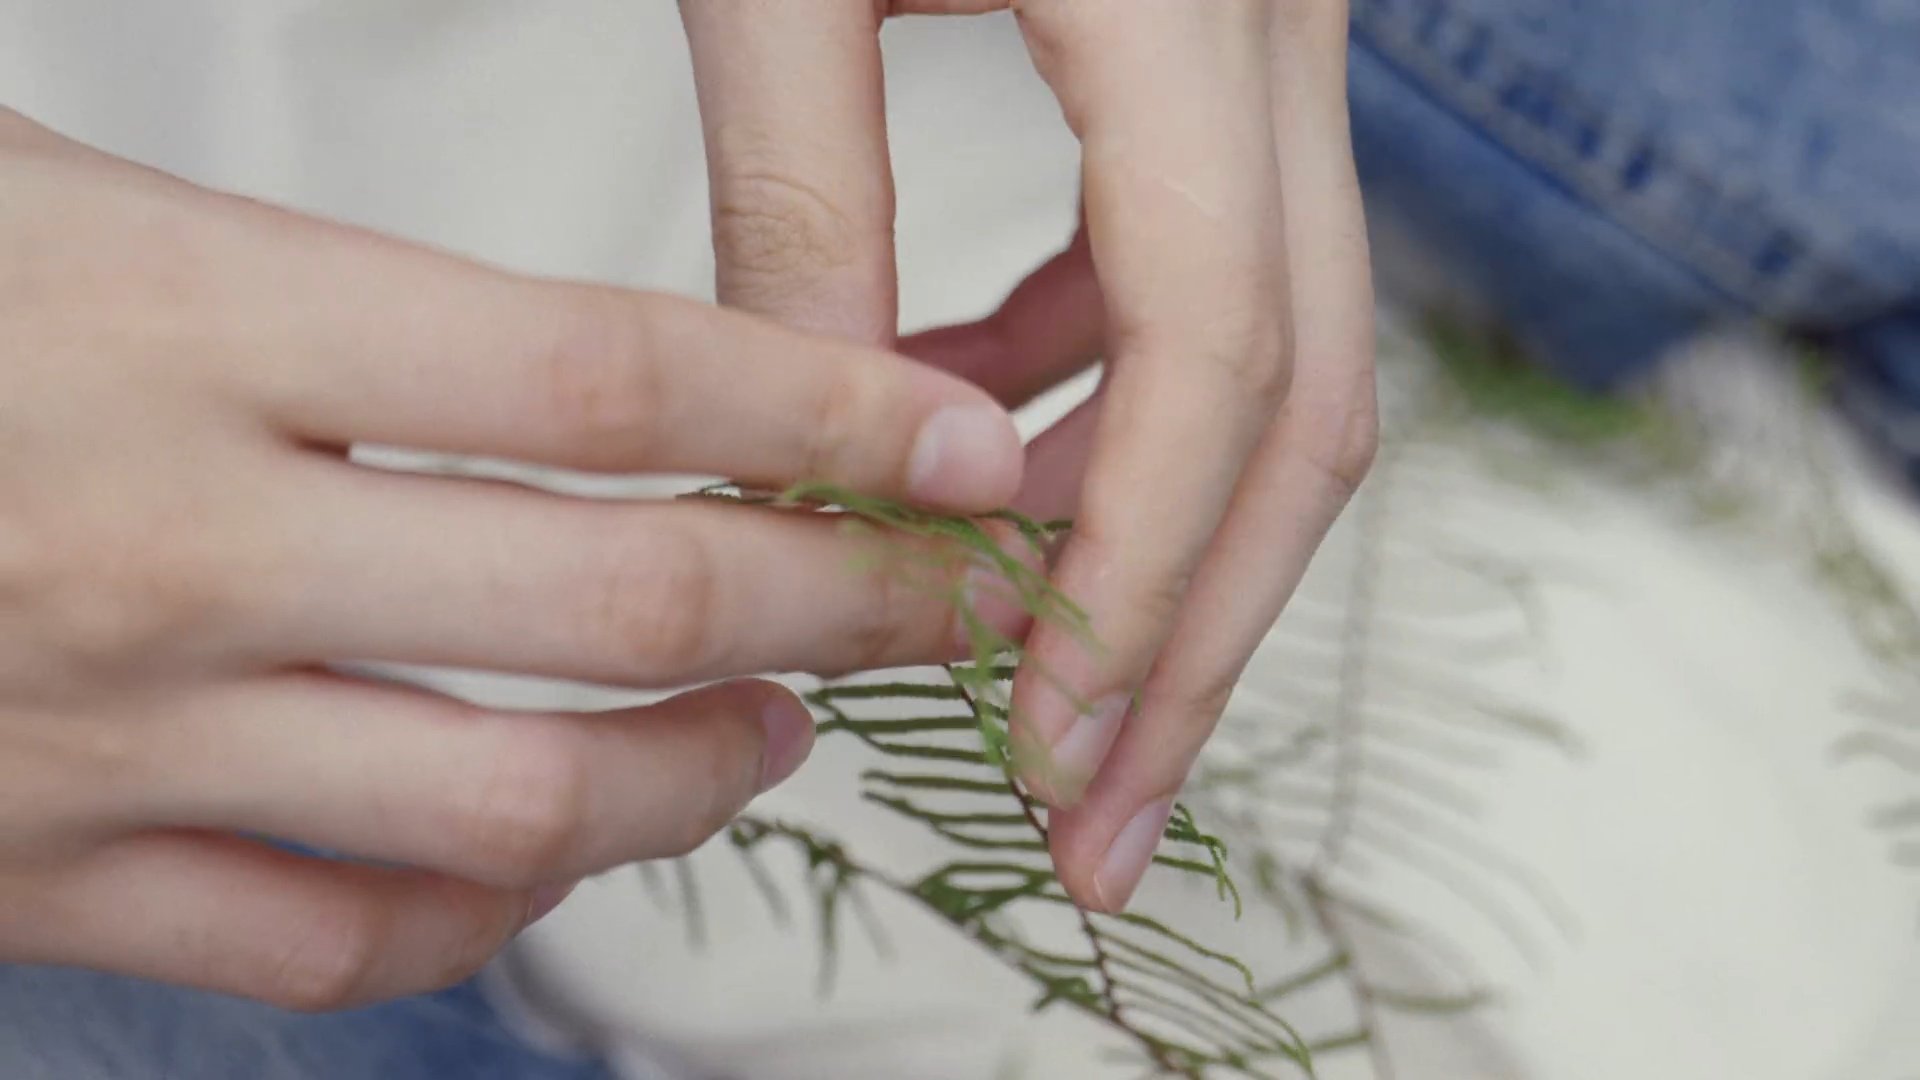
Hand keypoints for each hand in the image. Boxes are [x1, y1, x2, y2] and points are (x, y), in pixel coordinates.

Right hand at [0, 110, 1027, 1007]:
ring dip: (698, 776)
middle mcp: (169, 548)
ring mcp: (111, 739)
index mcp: (181, 323)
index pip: (608, 377)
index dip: (827, 415)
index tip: (959, 445)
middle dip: (838, 602)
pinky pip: (339, 940)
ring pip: (512, 807)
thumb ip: (314, 261)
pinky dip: (491, 906)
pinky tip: (553, 842)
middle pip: (615, 602)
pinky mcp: (48, 875)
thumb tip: (588, 348)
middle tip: (944, 594)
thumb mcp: (61, 198)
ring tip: (779, 723)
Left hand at [681, 1, 1376, 910]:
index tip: (1046, 739)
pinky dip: (1099, 389)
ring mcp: (1277, 53)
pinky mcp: (1225, 67)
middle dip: (1198, 633)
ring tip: (1022, 663)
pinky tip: (976, 434)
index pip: (1209, 354)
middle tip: (1103, 815)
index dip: (1134, 573)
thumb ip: (799, 205)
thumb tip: (817, 469)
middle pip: (1303, 402)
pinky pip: (1203, 274)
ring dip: (1160, 531)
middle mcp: (1281, 34)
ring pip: (1282, 359)